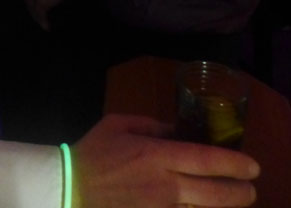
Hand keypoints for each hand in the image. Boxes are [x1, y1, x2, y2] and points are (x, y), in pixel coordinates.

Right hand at [71, 114, 257, 207]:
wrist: (70, 189)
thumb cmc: (94, 152)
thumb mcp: (119, 124)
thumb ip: (152, 125)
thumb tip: (177, 132)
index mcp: (156, 155)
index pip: (206, 160)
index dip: (233, 164)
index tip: (253, 166)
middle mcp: (165, 185)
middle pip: (213, 194)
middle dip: (238, 193)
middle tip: (251, 190)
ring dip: (221, 206)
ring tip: (232, 201)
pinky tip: (199, 207)